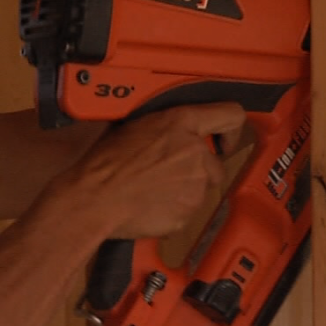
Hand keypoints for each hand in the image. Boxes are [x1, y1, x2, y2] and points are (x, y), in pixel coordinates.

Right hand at [52, 102, 245, 238]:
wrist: (94, 199)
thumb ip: (164, 126)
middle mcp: (194, 151)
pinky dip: (174, 210)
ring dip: (184, 190)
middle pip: (214, 163)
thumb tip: (169, 129)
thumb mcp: (134, 126)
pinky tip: (150, 204)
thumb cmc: (104, 164)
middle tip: (167, 175)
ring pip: (201, 188)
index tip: (225, 140)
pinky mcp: (189, 211)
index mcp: (180, 123)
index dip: (230, 130)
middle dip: (196, 170)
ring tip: (152, 190)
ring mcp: (194, 183)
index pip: (229, 114)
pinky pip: (188, 210)